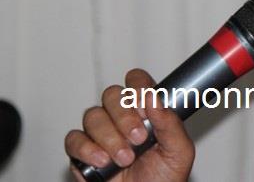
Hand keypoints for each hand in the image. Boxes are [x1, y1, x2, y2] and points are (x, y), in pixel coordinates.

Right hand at [65, 69, 194, 181]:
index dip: (139, 87)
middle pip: (112, 94)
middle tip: (138, 138)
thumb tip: (155, 99)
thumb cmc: (164, 178)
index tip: (146, 104)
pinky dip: (86, 149)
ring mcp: (100, 133)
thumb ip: (171, 123)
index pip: (136, 81)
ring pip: (93, 116)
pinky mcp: (82, 152)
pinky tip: (103, 161)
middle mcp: (121, 118)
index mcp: (146, 111)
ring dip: (110, 138)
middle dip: (124, 116)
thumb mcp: (179, 151)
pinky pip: (74, 139)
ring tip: (125, 159)